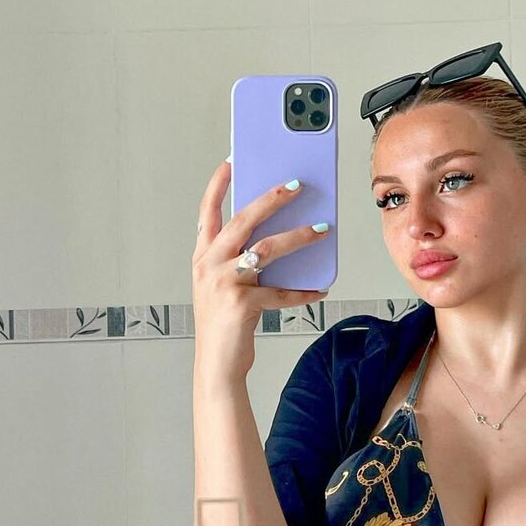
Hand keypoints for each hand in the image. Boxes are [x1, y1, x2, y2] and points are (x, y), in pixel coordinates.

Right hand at [192, 160, 330, 379]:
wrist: (216, 365)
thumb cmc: (224, 321)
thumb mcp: (224, 283)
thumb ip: (241, 257)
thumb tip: (277, 232)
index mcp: (202, 255)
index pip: (208, 211)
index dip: (219, 184)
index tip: (232, 159)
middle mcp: (209, 265)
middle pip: (242, 220)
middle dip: (271, 198)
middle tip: (296, 184)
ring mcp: (223, 284)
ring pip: (266, 249)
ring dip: (298, 237)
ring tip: (322, 230)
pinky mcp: (242, 305)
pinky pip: (280, 291)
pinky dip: (302, 291)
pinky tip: (320, 288)